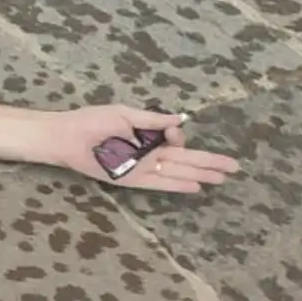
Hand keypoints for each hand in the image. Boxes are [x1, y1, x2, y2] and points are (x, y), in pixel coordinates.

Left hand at [40, 106, 240, 193]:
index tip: (175, 135)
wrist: (66, 136)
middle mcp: (148, 154)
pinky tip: (196, 187)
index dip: (181, 139)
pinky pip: (158, 184)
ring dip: (199, 175)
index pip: (176, 142)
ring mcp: (141, 168)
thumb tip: (181, 120)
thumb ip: (153, 120)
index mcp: (147, 135)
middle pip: (185, 160)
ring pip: (177, 172)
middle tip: (235, 167)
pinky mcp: (131, 180)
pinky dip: (177, 185)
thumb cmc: (91, 121)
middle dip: (209, 162)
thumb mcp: (126, 114)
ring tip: (222, 179)